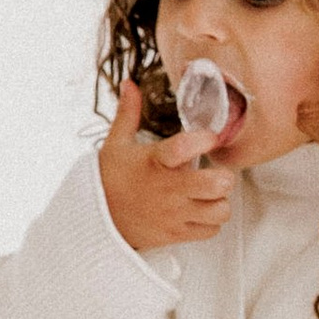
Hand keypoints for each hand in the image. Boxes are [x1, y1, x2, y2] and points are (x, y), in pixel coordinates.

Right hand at [98, 78, 234, 254]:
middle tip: (217, 173)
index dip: (205, 139)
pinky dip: (210, 222)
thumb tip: (129, 85)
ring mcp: (174, 214)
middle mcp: (168, 189)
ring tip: (209, 195)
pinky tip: (199, 211)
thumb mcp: (116, 144)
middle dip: (224, 177)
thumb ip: (128, 113)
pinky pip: (210, 231)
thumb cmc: (109, 180)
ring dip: (220, 202)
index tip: (209, 136)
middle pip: (216, 184)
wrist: (93, 220)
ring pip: (220, 210)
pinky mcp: (175, 234)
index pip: (186, 147)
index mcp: (155, 162)